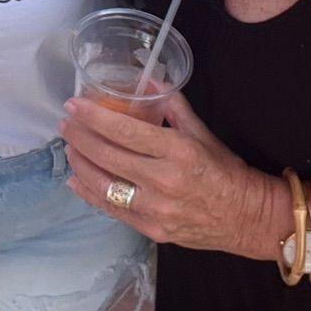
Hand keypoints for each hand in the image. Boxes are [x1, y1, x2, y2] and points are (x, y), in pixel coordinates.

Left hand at [61, 88, 274, 256]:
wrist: (246, 217)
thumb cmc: (224, 170)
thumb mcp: (201, 132)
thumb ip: (172, 106)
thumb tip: (147, 80)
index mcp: (177, 150)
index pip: (125, 130)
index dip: (93, 117)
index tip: (73, 106)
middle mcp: (163, 180)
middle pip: (107, 156)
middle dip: (79, 138)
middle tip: (64, 125)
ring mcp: (156, 209)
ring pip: (104, 185)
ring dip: (80, 164)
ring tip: (69, 148)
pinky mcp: (151, 230)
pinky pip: (113, 210)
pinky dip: (90, 194)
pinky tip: (77, 180)